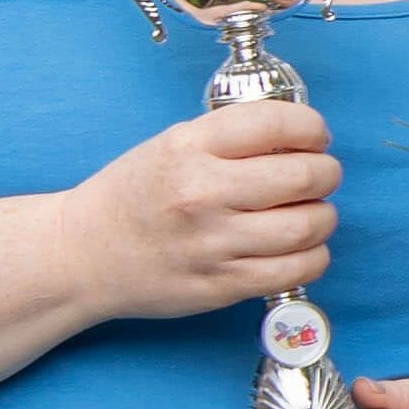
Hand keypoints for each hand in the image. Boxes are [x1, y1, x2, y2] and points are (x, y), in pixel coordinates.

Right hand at [62, 100, 336, 322]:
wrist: (82, 255)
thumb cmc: (133, 196)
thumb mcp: (171, 145)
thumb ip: (232, 137)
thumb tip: (301, 135)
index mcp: (189, 146)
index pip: (279, 123)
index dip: (312, 129)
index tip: (315, 138)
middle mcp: (203, 192)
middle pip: (306, 175)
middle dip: (326, 172)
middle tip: (318, 175)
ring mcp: (214, 242)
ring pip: (310, 225)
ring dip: (322, 216)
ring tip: (307, 213)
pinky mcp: (222, 284)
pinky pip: (298, 269)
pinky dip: (313, 256)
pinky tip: (299, 248)